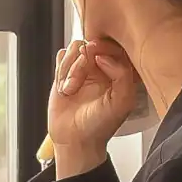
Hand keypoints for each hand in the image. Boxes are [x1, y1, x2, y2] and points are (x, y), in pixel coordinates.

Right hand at [46, 38, 140, 176]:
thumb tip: (102, 56)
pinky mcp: (64, 73)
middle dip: (81, 61)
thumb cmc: (100, 125)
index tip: (96, 62)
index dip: (103, 49)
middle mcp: (101, 67)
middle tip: (78, 80)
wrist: (75, 140)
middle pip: (91, 42)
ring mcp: (81, 68)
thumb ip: (122, 75)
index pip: (113, 45)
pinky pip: (60, 57)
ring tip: (71, 90)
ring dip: (69, 69)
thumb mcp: (122, 103)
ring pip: (73, 48)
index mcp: (119, 71)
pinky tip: (64, 89)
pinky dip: (60, 71)